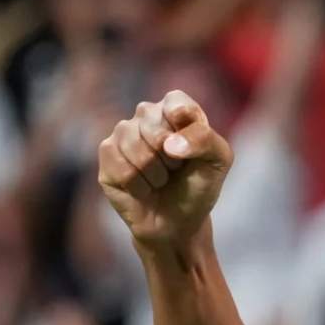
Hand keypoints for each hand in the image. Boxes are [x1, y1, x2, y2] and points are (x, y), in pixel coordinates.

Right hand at [97, 90, 233, 249]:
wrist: (177, 222)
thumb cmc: (198, 186)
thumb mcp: (218, 160)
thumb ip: (205, 140)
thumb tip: (169, 144)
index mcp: (174, 108)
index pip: (176, 102)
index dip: (186, 129)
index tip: (193, 149)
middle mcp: (146, 115)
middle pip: (154, 128)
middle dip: (172, 159)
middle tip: (176, 169)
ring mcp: (122, 133)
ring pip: (136, 149)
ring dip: (156, 174)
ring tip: (160, 179)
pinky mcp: (106, 154)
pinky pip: (122, 169)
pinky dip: (139, 186)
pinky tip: (143, 188)